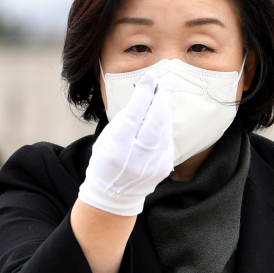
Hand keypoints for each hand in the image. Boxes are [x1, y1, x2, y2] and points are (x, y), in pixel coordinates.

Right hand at [78, 72, 173, 216]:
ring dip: (164, 111)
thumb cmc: (106, 161)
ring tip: (163, 97)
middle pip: (154, 121)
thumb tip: (146, 96)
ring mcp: (153, 164)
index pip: (134, 114)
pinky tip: (161, 118)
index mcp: (118, 148)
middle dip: (162, 98)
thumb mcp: (107, 139)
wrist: (114, 195)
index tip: (150, 77)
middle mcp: (137, 156)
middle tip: (167, 82)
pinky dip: (164, 127)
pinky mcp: (164, 167)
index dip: (144, 93)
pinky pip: (167, 141)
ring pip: (164, 129)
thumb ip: (125, 119)